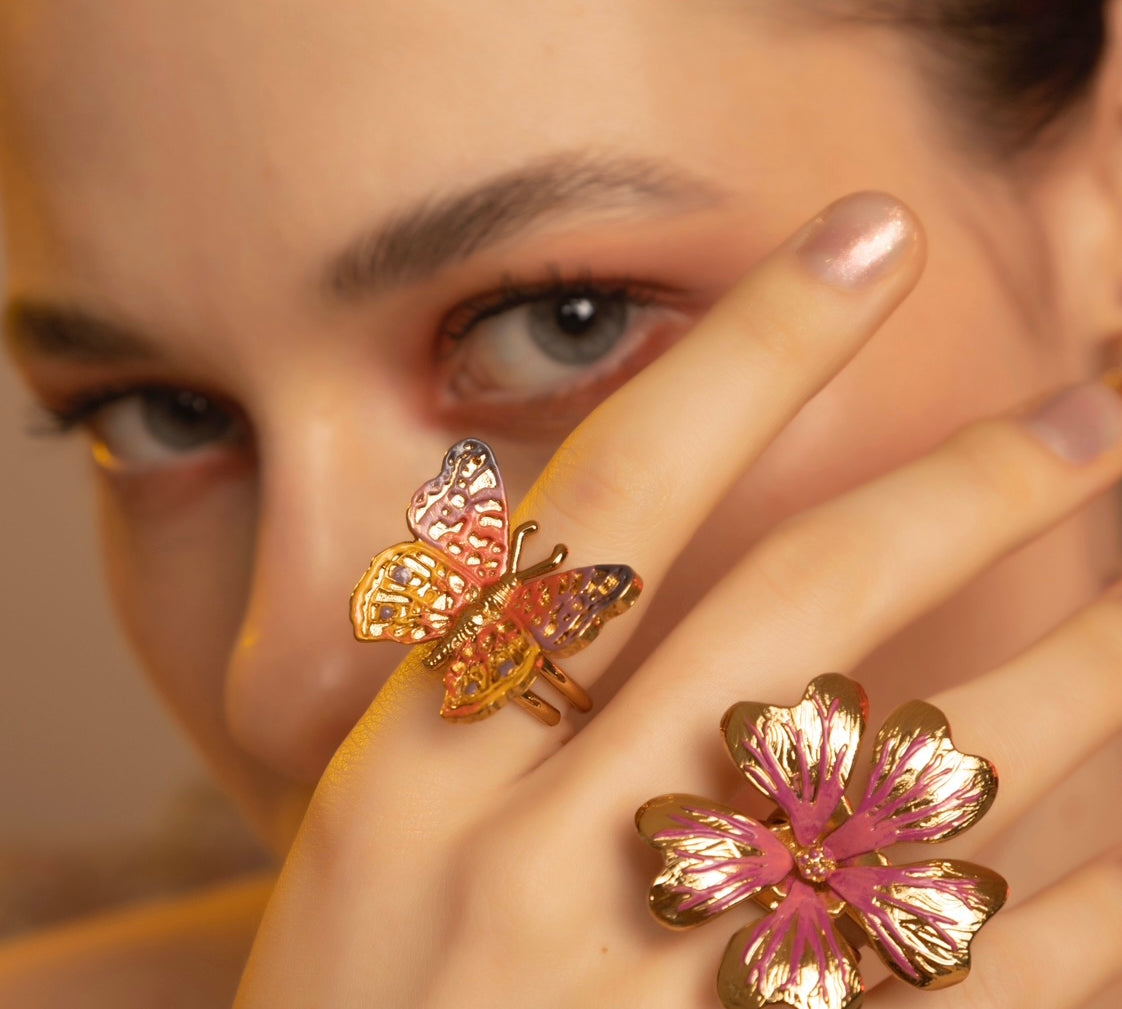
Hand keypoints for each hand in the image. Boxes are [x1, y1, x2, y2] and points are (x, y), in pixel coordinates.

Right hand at [235, 193, 1121, 1008]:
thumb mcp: (366, 841)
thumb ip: (478, 702)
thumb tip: (613, 544)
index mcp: (423, 776)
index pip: (608, 505)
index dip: (745, 354)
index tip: (863, 241)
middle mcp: (547, 859)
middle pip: (798, 611)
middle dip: (966, 486)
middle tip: (1090, 407)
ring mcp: (670, 990)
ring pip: (928, 784)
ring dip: (1081, 659)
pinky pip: (998, 980)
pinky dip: (1104, 887)